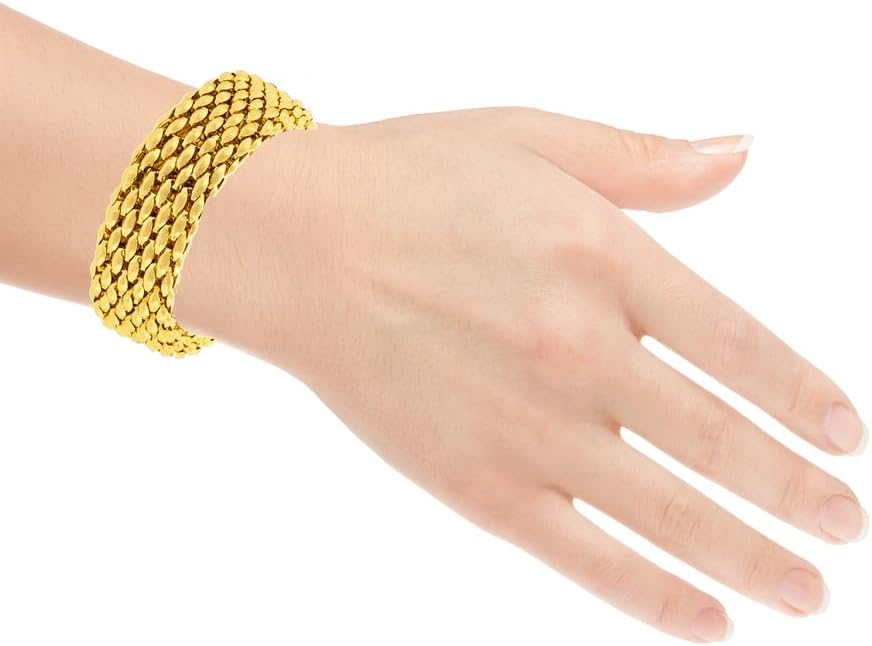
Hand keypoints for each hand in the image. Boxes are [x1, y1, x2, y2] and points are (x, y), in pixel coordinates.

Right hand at [216, 108, 867, 641]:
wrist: (291, 243)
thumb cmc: (405, 182)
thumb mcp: (532, 136)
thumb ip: (646, 161)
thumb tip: (740, 154)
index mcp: (602, 259)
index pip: (739, 346)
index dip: (802, 398)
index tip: (844, 437)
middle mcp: (576, 351)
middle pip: (717, 442)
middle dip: (793, 493)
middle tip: (843, 527)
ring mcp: (526, 427)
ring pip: (667, 514)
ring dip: (749, 557)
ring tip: (806, 590)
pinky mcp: (474, 483)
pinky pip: (581, 554)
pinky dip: (650, 595)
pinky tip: (705, 619)